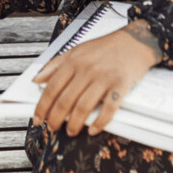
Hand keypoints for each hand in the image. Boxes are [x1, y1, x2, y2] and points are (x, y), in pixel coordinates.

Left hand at [31, 24, 161, 136]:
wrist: (134, 41)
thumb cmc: (105, 47)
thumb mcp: (76, 50)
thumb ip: (55, 65)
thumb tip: (37, 79)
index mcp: (73, 62)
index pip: (52, 88)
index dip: (42, 107)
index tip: (38, 118)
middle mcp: (86, 70)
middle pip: (65, 100)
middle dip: (56, 119)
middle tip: (53, 128)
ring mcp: (103, 78)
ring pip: (83, 107)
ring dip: (75, 124)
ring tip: (71, 131)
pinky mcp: (120, 85)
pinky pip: (108, 109)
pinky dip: (100, 122)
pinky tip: (94, 129)